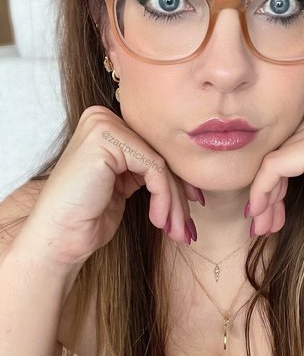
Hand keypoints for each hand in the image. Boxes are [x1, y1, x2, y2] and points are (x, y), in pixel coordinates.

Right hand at [13, 105, 200, 276]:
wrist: (59, 238)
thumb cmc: (88, 217)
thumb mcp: (124, 184)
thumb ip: (146, 168)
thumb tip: (189, 176)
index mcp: (105, 124)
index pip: (152, 150)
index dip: (177, 181)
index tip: (192, 207)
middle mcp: (102, 117)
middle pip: (158, 155)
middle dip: (178, 195)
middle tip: (186, 227)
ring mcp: (102, 124)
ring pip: (159, 163)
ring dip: (174, 203)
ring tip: (178, 230)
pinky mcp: (106, 138)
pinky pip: (153, 169)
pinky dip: (163, 198)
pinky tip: (158, 220)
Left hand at [245, 100, 303, 266]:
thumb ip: (297, 158)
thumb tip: (251, 162)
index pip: (284, 141)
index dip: (270, 178)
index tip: (264, 209)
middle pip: (276, 149)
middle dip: (266, 190)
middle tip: (260, 222)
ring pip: (270, 159)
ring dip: (263, 198)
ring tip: (262, 225)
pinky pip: (272, 166)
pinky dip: (262, 192)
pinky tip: (263, 216)